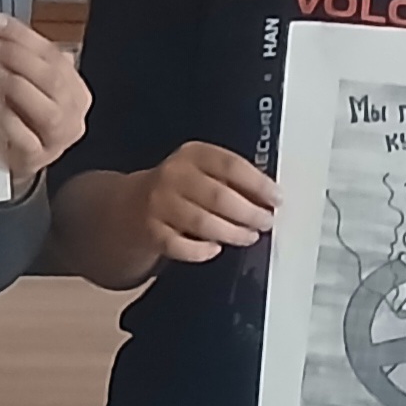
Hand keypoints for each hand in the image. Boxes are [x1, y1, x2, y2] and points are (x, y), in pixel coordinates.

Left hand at [0, 12, 90, 192]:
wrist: (20, 159)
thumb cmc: (24, 119)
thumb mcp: (29, 84)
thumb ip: (22, 58)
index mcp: (74, 89)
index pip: (53, 55)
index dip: (22, 36)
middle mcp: (72, 113)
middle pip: (52, 79)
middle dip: (16, 58)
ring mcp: (57, 138)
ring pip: (46, 111)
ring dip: (14, 87)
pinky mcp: (36, 158)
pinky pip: (26, 139)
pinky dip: (7, 121)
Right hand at [136, 141, 277, 263]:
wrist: (129, 206)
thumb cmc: (179, 190)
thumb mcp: (202, 172)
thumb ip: (232, 181)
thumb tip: (268, 200)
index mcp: (193, 154)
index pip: (231, 165)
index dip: (257, 184)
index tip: (276, 198)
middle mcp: (174, 175)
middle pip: (219, 196)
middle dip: (249, 212)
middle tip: (265, 222)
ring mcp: (159, 204)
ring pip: (203, 222)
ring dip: (232, 232)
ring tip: (248, 236)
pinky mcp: (151, 232)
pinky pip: (181, 246)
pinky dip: (201, 250)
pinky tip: (215, 249)